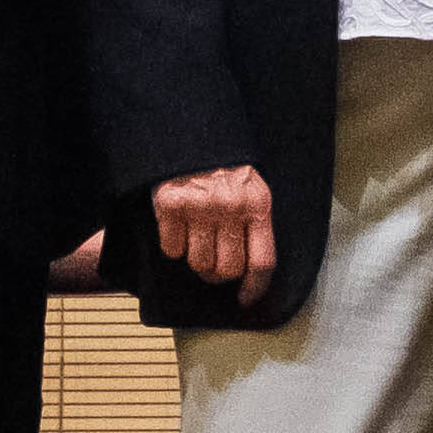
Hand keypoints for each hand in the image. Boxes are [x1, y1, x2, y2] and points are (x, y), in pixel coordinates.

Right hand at [151, 164, 278, 295]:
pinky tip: (178, 226)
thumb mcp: (252, 188)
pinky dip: (173, 244)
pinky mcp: (170, 205)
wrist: (191, 133)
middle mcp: (230, 208)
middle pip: (227, 269)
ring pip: (198, 263)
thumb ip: (254, 223)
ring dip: (195, 258)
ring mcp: (199, 207)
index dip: (254, 288)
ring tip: (196, 238)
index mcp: (257, 204)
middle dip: (218, 274)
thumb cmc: (223, 165)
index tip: (245, 299)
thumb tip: (249, 273)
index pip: (262, 262)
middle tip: (212, 265)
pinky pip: (172, 249)